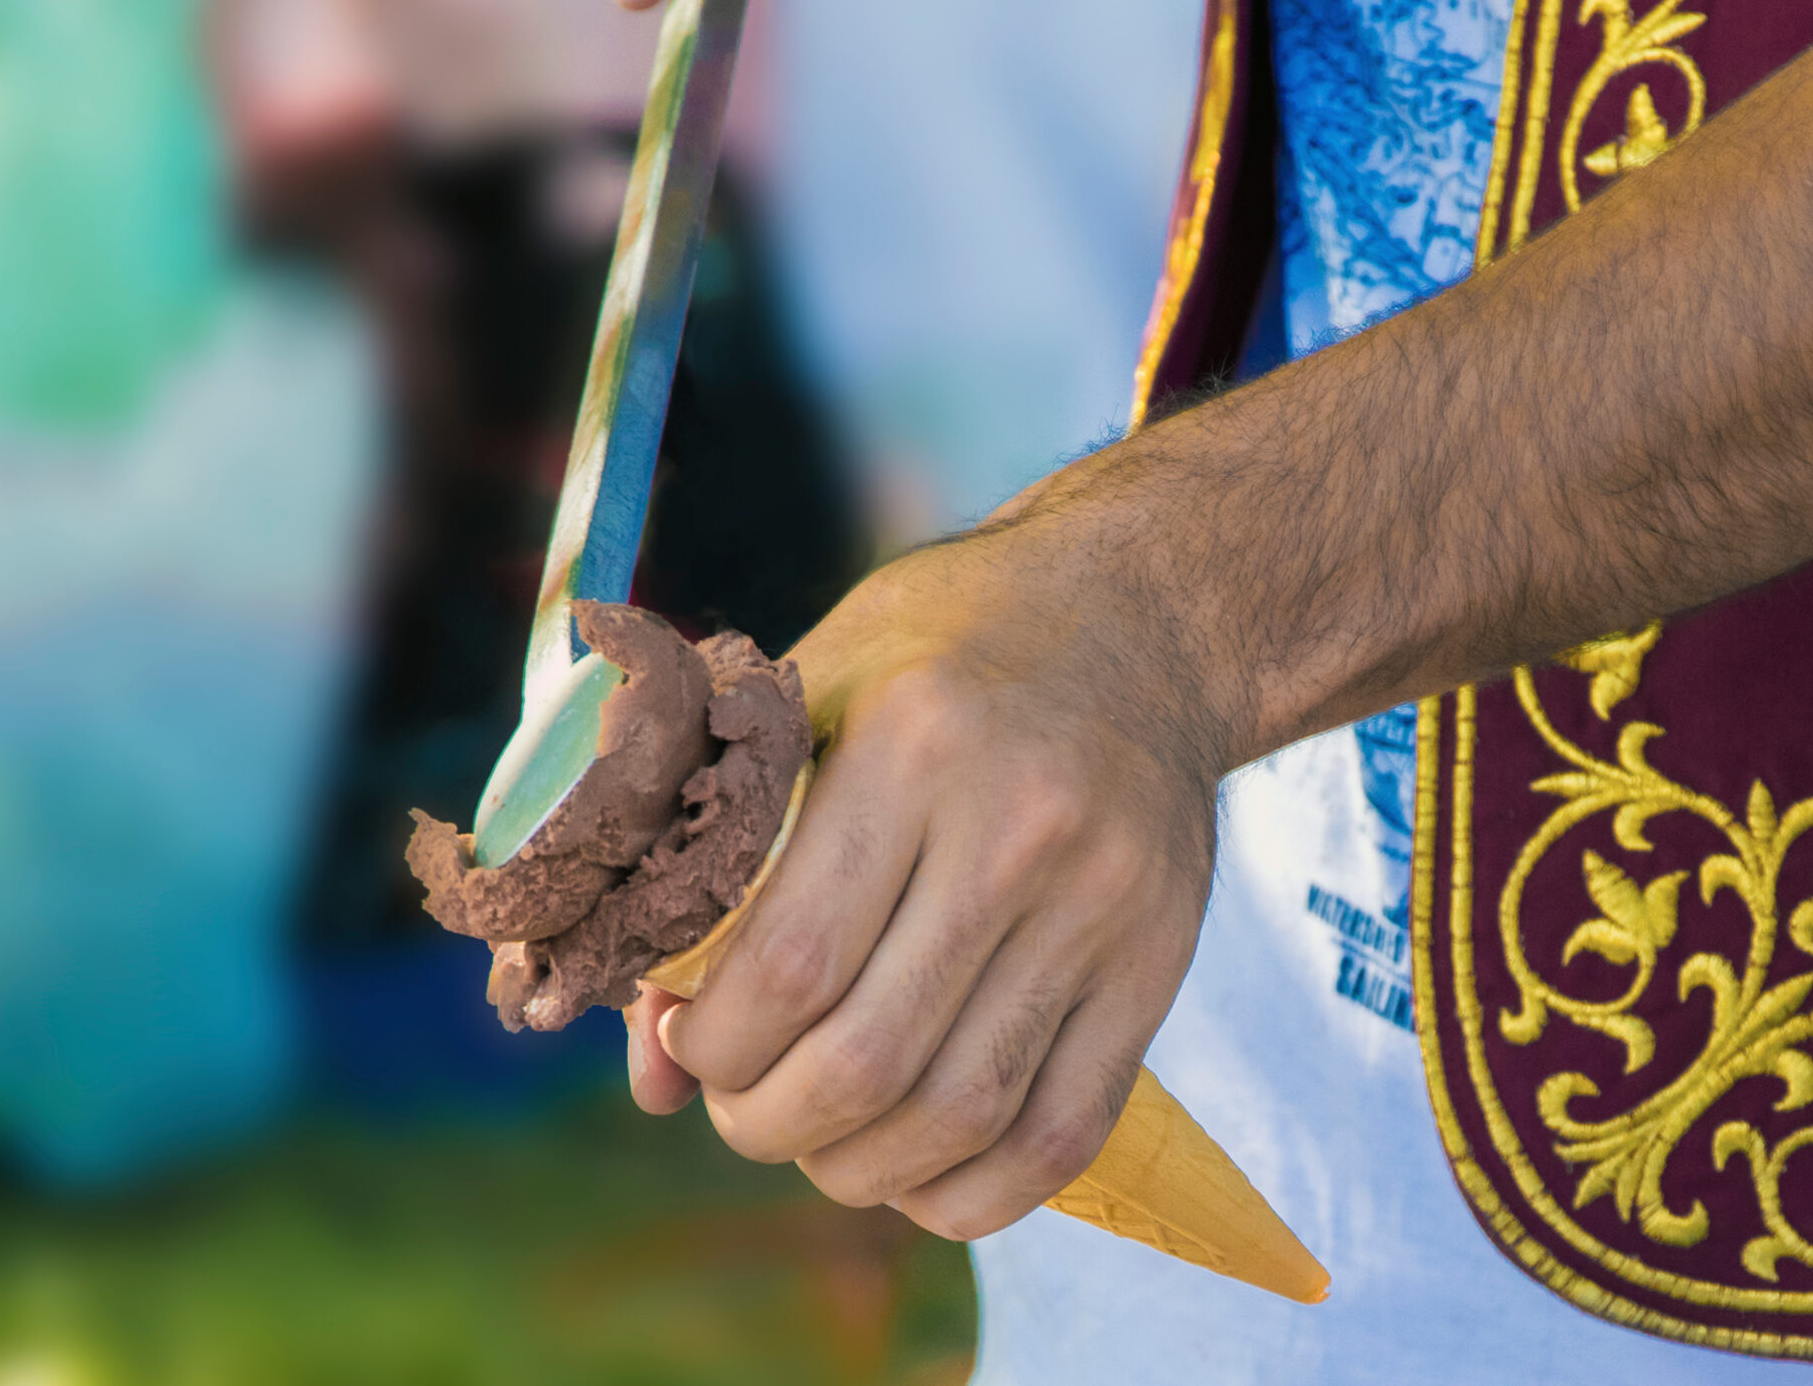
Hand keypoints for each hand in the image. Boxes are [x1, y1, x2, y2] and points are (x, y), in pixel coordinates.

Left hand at [623, 519, 1225, 1239]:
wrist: (1144, 621)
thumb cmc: (941, 655)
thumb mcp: (807, 700)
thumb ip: (713, 865)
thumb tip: (653, 1069)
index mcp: (916, 745)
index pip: (792, 964)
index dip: (715, 1046)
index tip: (691, 1043)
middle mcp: (1023, 827)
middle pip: (869, 1060)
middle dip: (768, 1123)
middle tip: (744, 1107)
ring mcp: (1104, 903)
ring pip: (963, 1113)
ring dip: (860, 1170)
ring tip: (822, 1142)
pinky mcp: (1160, 961)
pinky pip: (1064, 1131)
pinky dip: (976, 1192)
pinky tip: (918, 1173)